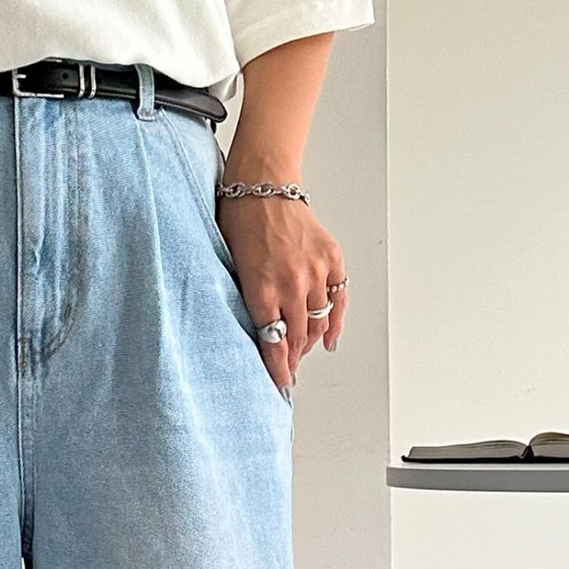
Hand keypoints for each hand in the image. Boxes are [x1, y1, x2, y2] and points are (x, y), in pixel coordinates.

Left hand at [216, 194, 346, 390]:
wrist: (264, 184)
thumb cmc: (239, 220)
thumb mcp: (230, 267)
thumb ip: (246, 300)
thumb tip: (257, 332)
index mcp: (261, 289)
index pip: (273, 342)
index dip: (277, 368)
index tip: (279, 384)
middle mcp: (291, 284)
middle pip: (297, 338)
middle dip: (292, 360)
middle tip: (288, 372)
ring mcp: (314, 271)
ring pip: (318, 323)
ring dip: (310, 342)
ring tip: (302, 353)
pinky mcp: (330, 258)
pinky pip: (338, 299)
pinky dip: (335, 321)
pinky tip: (329, 337)